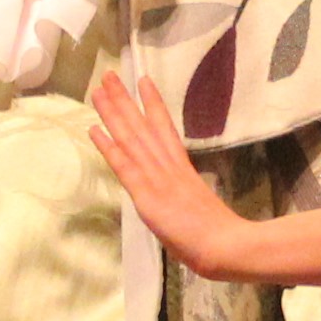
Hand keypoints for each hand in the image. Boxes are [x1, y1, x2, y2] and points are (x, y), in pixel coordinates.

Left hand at [88, 73, 269, 281]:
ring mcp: (157, 178)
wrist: (226, 246)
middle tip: (108, 75)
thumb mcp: (201, 211)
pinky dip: (108, 146)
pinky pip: (124, 165)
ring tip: (98, 89)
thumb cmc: (220, 237)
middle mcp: (169, 166)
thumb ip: (188, 199)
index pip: (164, 129)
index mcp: (183, 169)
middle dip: (125, 99)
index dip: (152, 104)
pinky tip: (94, 129)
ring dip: (112, 112)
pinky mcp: (147, 194)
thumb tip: (181, 200)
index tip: (143, 81)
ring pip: (131, 138)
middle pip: (143, 126)